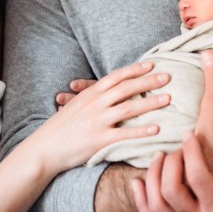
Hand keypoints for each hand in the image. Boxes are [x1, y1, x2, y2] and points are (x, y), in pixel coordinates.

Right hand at [33, 62, 170, 171]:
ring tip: (168, 98)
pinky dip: (142, 131)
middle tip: (168, 76)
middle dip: (149, 81)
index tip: (152, 64)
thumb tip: (108, 91)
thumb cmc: (60, 127)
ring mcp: (98, 121)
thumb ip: (92, 97)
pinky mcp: (99, 139)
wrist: (44, 147)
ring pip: (129, 108)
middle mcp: (95, 104)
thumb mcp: (75, 105)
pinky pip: (125, 134)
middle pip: (127, 88)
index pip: (116, 76)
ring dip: (151, 103)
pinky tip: (157, 129)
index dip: (135, 69)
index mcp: (90, 94)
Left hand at [131, 134, 212, 211]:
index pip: (198, 179)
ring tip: (160, 157)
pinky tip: (139, 181)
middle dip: (170, 163)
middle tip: (177, 147)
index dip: (191, 152)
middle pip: (170, 192)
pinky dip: (141, 201)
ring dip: (152, 178)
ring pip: (156, 207)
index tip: (190, 135)